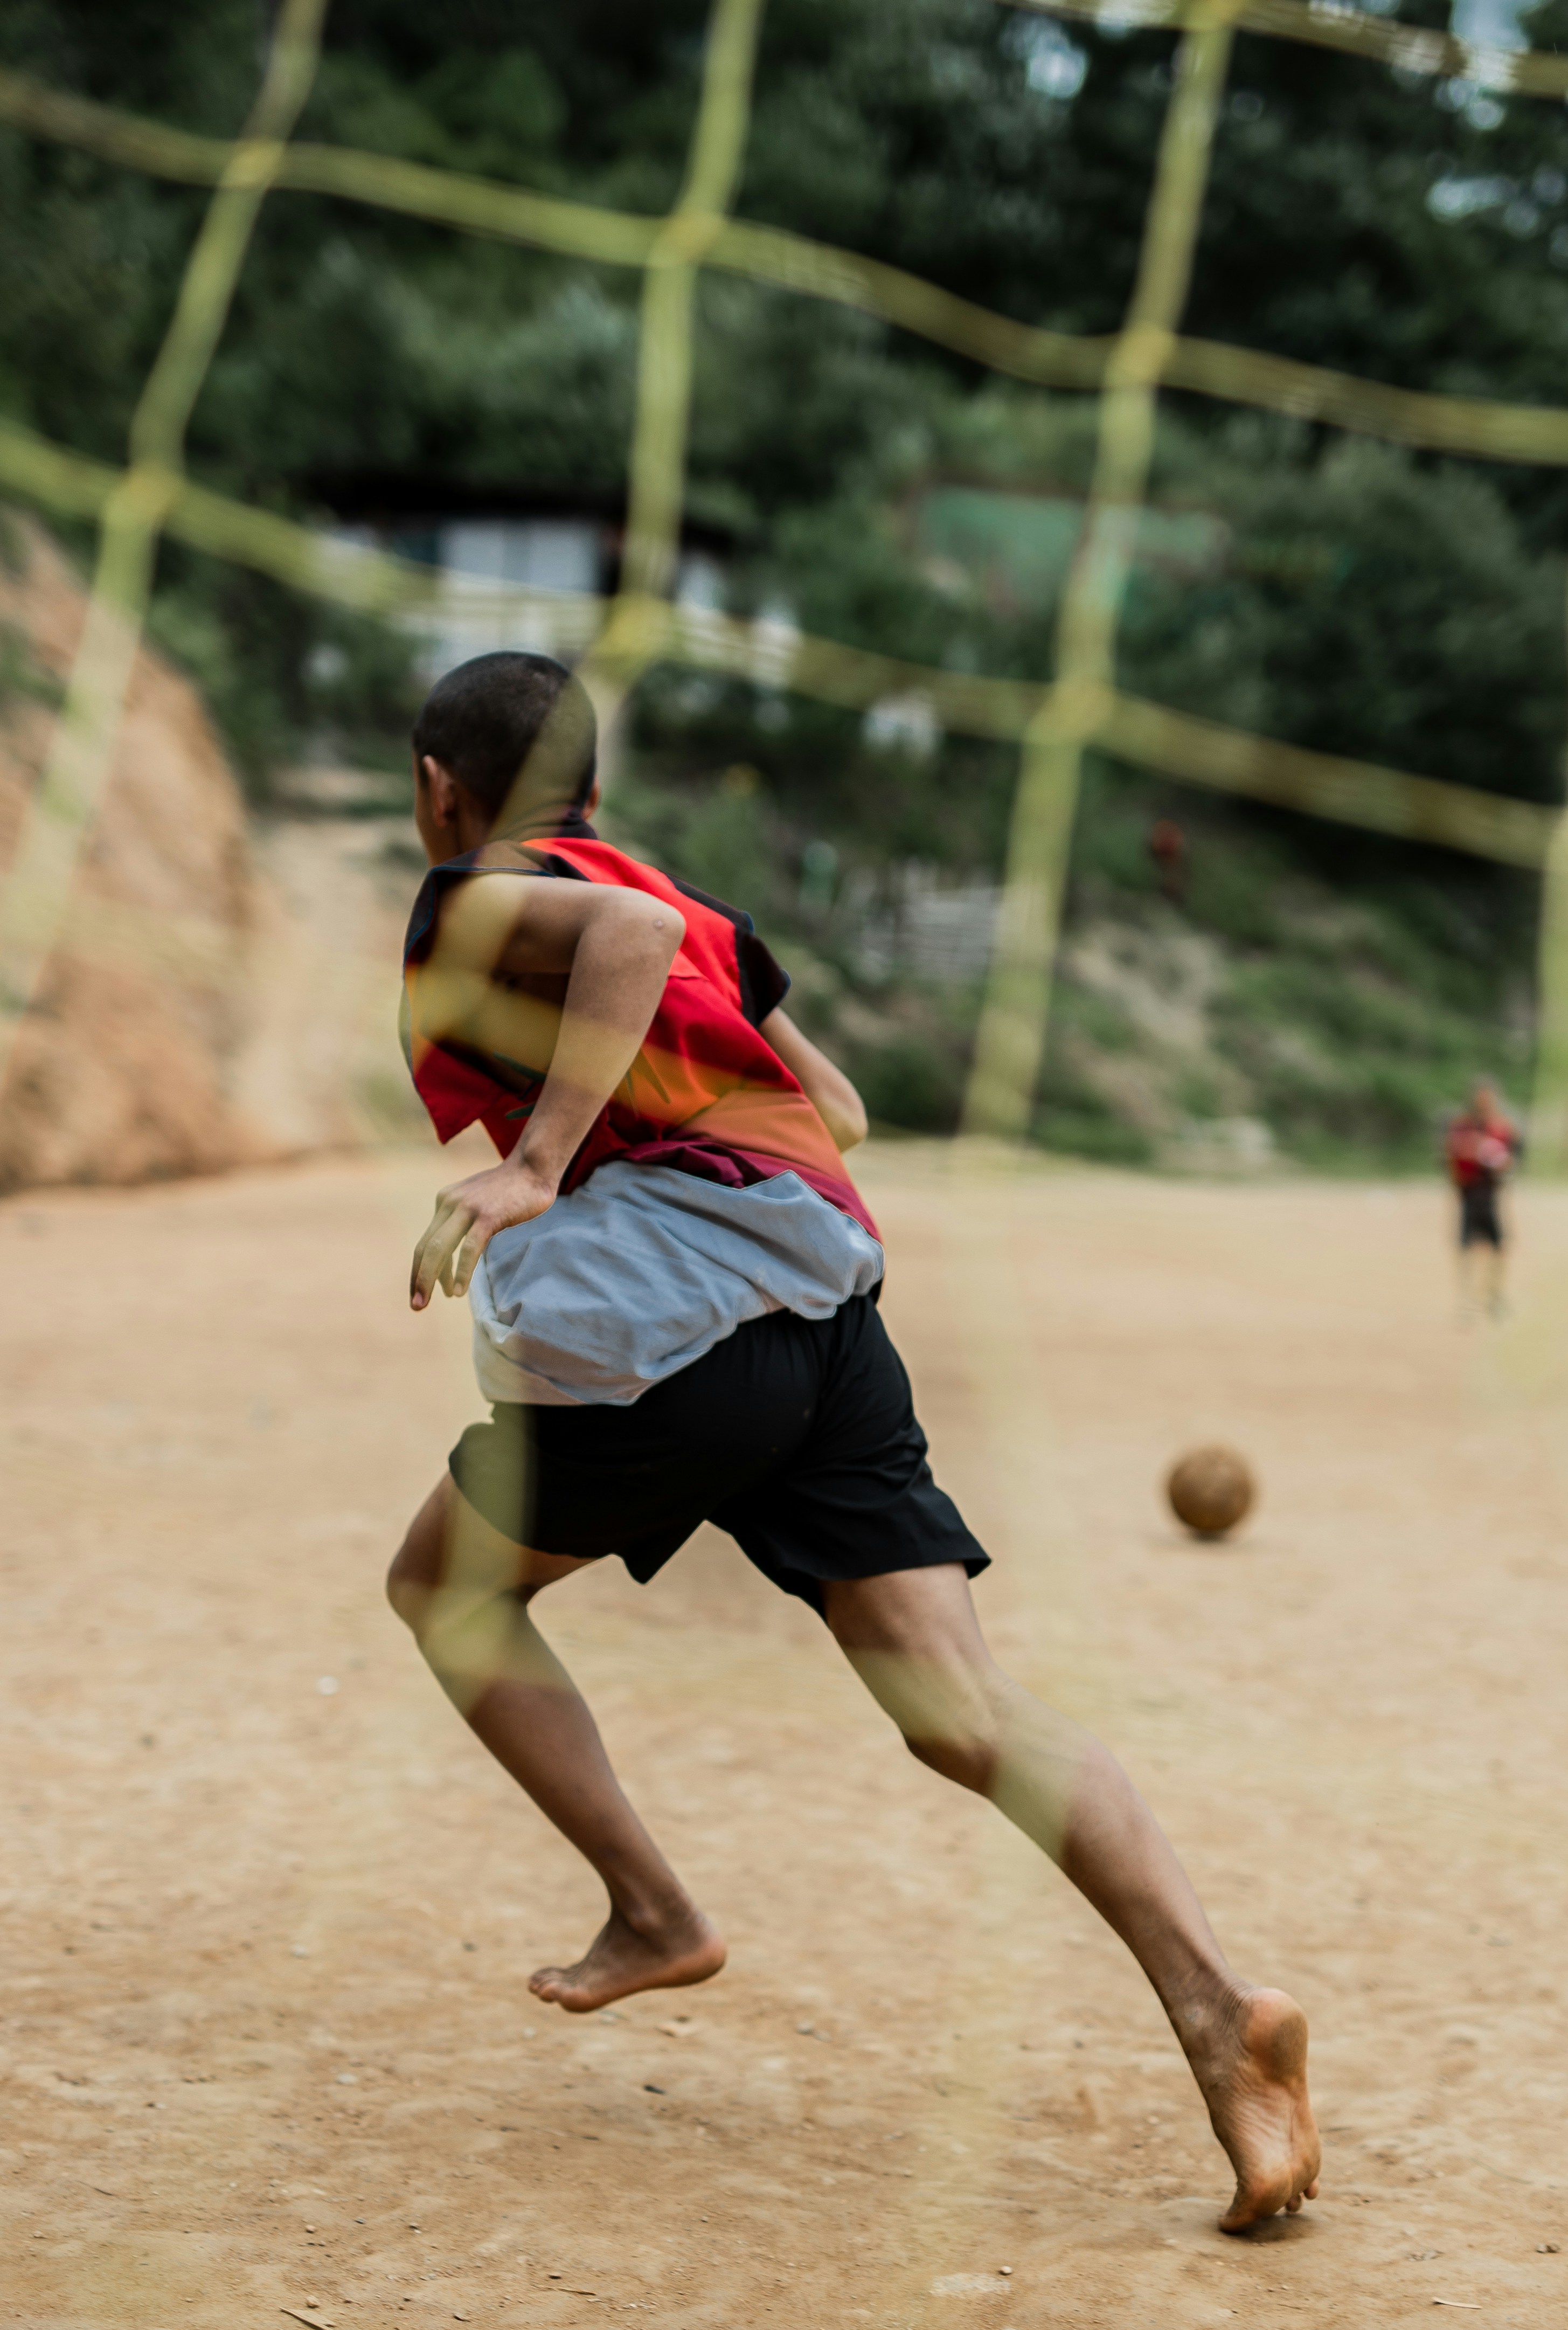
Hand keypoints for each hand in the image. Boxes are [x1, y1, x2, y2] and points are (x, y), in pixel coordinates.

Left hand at [409, 1157, 558, 1309]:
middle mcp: (450, 1203)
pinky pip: (469, 1249)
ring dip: (431, 1279)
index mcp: (445, 1201)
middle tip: (416, 1305)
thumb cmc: (509, 1191)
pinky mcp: (487, 1216)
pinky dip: (462, 1272)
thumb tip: (453, 1252)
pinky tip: (459, 1291)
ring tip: (429, 1302)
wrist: (533, 1168)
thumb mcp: (476, 1203)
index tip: (419, 1291)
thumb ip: (461, 1221)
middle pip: (425, 1248)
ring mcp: (468, 1208)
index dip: (419, 1270)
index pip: (425, 1242)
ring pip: (439, 1249)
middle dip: (418, 1279)